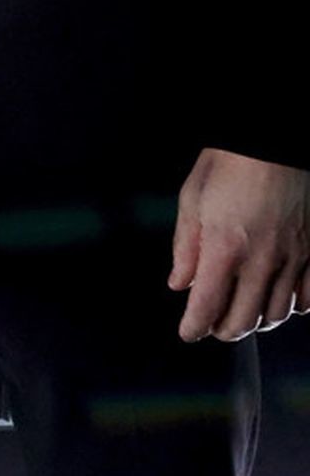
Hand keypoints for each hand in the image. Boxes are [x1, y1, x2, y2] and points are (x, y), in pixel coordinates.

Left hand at [169, 147, 309, 339]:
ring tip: (240, 315)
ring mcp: (291, 258)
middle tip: (211, 326)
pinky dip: (291, 308)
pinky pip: (307, 299)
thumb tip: (179, 283)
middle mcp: (260, 259)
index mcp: (224, 245)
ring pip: (276, 315)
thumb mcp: (193, 197)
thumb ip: (186, 245)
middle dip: (222, 330)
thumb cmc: (229, 163)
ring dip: (255, 322)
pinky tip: (276, 299)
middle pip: (242, 320)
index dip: (193, 327)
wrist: (272, 143)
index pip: (206, 305)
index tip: (187, 333)